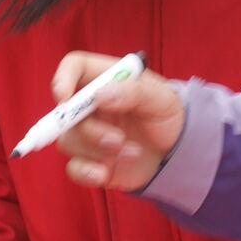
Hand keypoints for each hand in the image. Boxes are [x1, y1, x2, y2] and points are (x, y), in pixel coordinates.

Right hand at [51, 52, 184, 191]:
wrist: (176, 154)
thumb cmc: (168, 118)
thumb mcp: (163, 100)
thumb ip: (135, 92)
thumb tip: (100, 95)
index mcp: (107, 80)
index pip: (75, 67)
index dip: (63, 77)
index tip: (64, 96)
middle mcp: (91, 105)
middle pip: (66, 111)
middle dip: (90, 130)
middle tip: (119, 140)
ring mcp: (88, 134)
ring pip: (69, 141)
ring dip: (101, 151)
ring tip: (133, 153)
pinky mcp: (90, 160)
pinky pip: (73, 168)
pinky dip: (87, 173)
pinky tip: (106, 174)